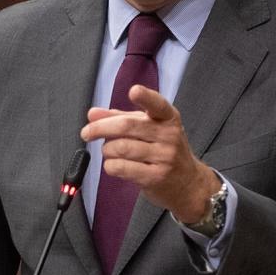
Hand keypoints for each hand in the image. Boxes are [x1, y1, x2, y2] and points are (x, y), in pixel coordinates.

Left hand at [80, 84, 219, 222]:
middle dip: (100, 128)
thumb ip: (120, 118)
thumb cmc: (163, 150)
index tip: (134, 91)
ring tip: (109, 151)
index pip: (158, 105)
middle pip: (127, 126)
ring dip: (106, 150)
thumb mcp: (149, 129)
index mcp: (168, 118)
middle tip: (87, 133)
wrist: (188, 183)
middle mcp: (169, 136)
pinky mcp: (155, 177)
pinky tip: (114, 165)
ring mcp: (164, 157)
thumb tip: (92, 114)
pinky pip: (121, 168)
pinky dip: (110, 165)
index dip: (146, 97)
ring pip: (121, 148)